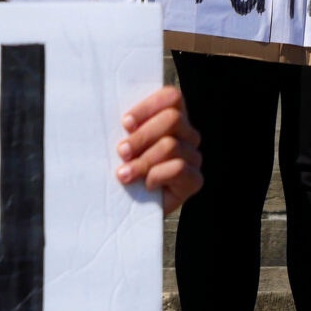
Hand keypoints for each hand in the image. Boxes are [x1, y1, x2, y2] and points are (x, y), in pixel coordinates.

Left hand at [115, 86, 202, 213]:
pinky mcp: (195, 179)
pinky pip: (178, 168)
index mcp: (172, 118)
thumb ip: (126, 129)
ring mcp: (193, 157)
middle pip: (172, 119)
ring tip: (124, 175)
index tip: (126, 123)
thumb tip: (115, 115)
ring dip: (143, 161)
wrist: (126, 212)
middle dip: (142, 136)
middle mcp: (187, 135)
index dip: (148, 107)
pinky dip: (157, 176)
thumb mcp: (122, 146)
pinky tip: (146, 186)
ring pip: (172, 145)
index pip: (172, 97)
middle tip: (121, 152)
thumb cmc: (122, 172)